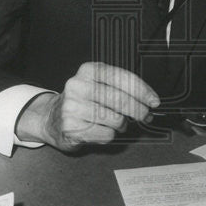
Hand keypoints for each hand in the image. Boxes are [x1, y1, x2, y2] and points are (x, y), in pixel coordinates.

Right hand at [16, 62, 159, 151]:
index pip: (121, 78)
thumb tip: (150, 101)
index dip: (142, 91)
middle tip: (145, 116)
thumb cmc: (83, 101)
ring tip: (116, 123)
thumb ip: (121, 88)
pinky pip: (106, 135)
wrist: (51, 118)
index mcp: (88, 70)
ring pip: (115, 120)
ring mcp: (72, 106)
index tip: (154, 102)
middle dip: (139, 110)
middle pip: (120, 100)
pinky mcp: (70, 127)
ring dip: (122, 125)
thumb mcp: (99, 84)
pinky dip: (110, 135)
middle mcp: (78, 85)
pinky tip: (101, 131)